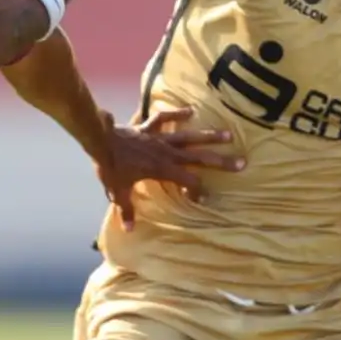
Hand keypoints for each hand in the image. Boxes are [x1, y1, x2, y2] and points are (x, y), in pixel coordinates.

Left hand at [98, 107, 243, 228]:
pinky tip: (191, 110)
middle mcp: (166, 152)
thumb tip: (129, 229)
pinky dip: (177, 113)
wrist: (99, 141)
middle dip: (220, 161)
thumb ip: (126, 210)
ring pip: (188, 136)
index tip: (204, 198)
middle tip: (241, 162)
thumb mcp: (118, 192)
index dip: (198, 190)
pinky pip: (165, 117)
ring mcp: (159, 137)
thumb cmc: (110, 167)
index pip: (188, 180)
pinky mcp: (149, 127)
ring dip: (208, 136)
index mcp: (162, 169)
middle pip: (198, 157)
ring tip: (229, 134)